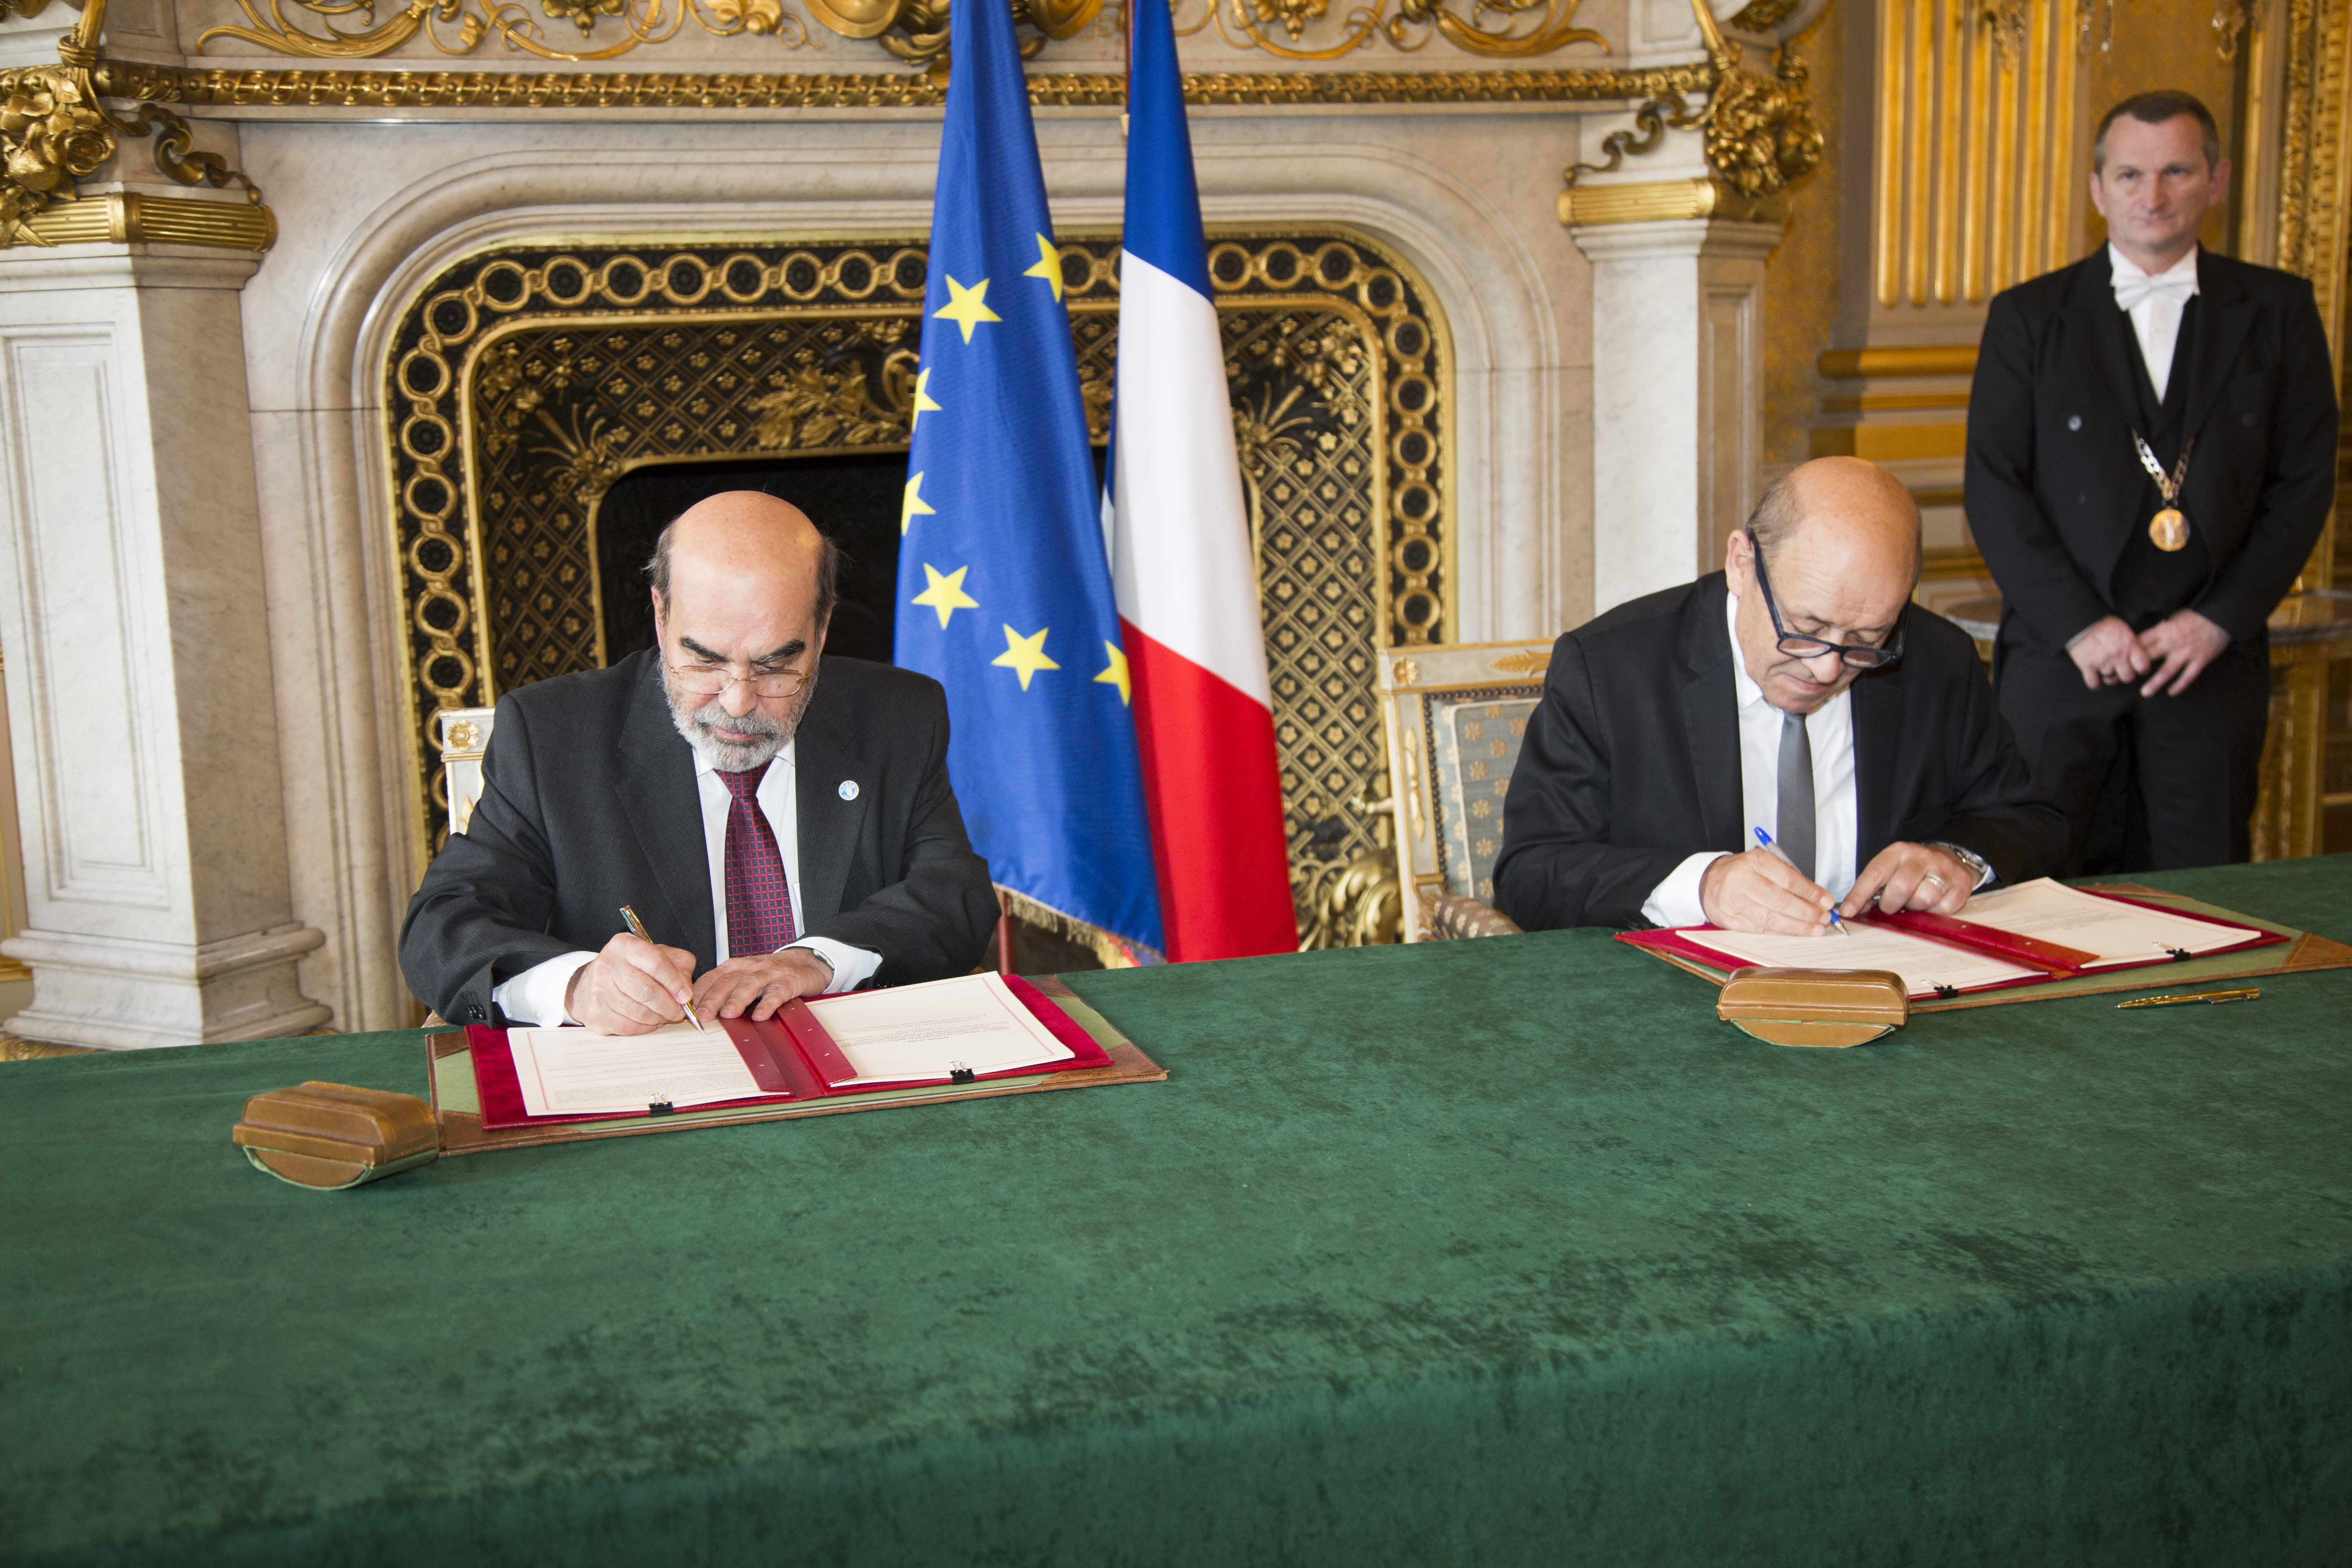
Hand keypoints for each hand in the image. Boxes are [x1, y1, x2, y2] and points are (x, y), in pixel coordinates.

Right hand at [565, 932, 695, 1033]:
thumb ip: (677, 965)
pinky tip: (649, 1021)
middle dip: (669, 1005)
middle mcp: (608, 965)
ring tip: (665, 1016)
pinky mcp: (597, 1014)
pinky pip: (629, 1027)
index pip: (656, 963)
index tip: (686, 996)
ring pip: (639, 1012)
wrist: (592, 982)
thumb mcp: (656, 954)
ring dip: (658, 1018)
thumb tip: (686, 991)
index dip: (675, 982)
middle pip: (647, 991)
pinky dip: (645, 1028)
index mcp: (625, 945)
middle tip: (679, 1012)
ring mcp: (599, 990)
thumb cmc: (631, 968)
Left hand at [691, 947, 834, 1022]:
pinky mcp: (788, 981)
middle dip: (712, 999)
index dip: (699, 994)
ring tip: (727, 1014)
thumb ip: (725, 990)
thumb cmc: (770, 974)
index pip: (711, 978)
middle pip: (727, 981)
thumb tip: (700, 1013)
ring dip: (737, 999)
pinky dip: (767, 1004)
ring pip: (749, 984)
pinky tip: (760, 1015)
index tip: (687, 1011)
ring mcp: (769, 973)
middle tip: (702, 1017)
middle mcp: (749, 967)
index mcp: (734, 966)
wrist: (806, 962)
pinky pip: (776, 992)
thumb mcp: (744, 977)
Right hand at [1699, 848, 1835, 935]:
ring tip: (1815, 929)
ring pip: (1770, 918)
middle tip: (1824, 918)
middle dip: (1806, 912)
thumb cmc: (1743, 873)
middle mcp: (1741, 880)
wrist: (1708, 881)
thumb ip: (1787, 878)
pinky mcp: (1729, 919)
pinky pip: (1759, 929)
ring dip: (1796, 926)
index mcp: (1754, 861)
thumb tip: (1816, 898)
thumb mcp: (1763, 865)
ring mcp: (1733, 901)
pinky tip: (1794, 932)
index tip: (1827, 901)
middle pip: (1780, 900)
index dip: (1810, 892)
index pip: (1788, 878)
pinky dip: (1780, 932)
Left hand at [1840, 842, 1971, 919]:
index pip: (1874, 874)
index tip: (1849, 912)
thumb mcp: (1890, 870)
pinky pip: (1943, 908)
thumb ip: (1870, 888)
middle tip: (1893, 906)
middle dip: (1892, 904)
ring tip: (1915, 901)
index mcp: (1897, 852)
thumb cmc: (1912, 869)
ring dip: (1915, 907)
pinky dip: (1935, 911)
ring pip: (1923, 898)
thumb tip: (1852, 910)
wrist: (1950, 857)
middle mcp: (1920, 857)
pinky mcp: (1961, 883)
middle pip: (1901, 888)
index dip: (1860, 895)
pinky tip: (1933, 903)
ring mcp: (1943, 868)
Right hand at [2066, 615, 2150, 690]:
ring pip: (2110, 679)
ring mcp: (2102, 661)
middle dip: (2124, 675)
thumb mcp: (2124, 628)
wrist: (2081, 619)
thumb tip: (2138, 654)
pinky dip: (2095, 684)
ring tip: (2106, 671)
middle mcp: (2118, 655)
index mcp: (2129, 644)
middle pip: (2128, 677)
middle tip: (2120, 671)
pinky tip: (2096, 682)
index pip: (2143, 667)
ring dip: (2108, 677)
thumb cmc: (2102, 622)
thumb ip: (2132, 643)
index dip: (2141, 669)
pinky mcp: (2087, 665)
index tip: (2137, 669)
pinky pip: (2093, 683)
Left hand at [2135, 608, 2230, 697]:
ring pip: (2167, 671)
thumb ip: (2160, 626)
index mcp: (2164, 629)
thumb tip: (2145, 632)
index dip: (2128, 652)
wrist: (2222, 615)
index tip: (2119, 660)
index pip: (2140, 642)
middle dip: (2136, 669)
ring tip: (2145, 693)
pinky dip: (2179, 685)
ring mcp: (2186, 653)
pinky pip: (2188, 676)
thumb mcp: (2174, 615)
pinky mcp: (2200, 660)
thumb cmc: (2197, 615)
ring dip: (2155, 683)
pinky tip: (2171, 692)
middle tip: (2126, 679)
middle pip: (2149, 657)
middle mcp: (2172, 642)